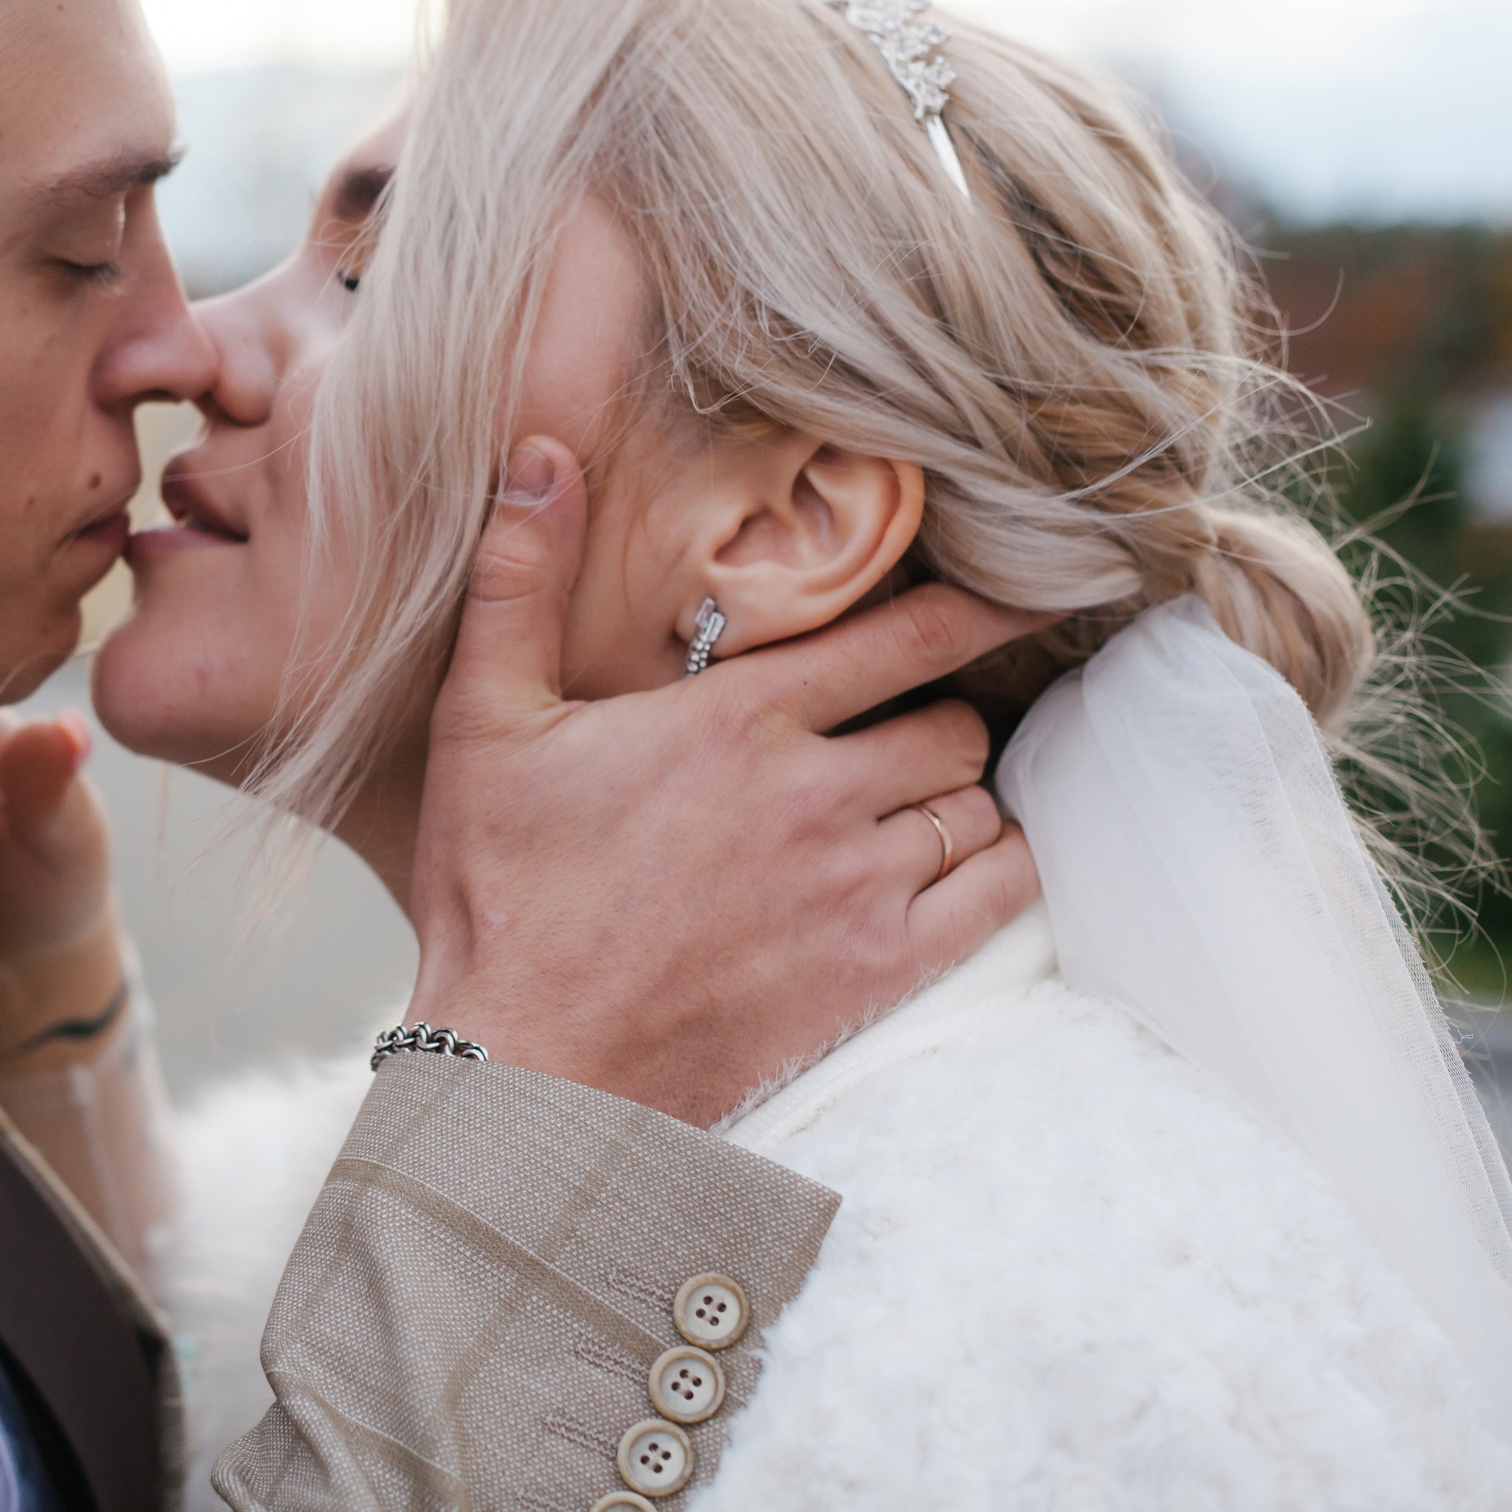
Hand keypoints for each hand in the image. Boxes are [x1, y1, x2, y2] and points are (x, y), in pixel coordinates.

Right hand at [407, 437, 1046, 1126]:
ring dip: (961, 794)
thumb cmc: (501, 893)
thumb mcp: (483, 722)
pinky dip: (1004, 866)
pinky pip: (999, 896)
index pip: (907, 636)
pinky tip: (971, 862)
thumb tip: (537, 454)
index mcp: (738, 719)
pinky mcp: (875, 972)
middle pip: (954, 723)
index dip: (982, 607)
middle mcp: (817, 792)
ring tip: (920, 799)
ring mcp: (856, 886)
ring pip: (977, 806)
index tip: (1035, 587)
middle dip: (940, 716)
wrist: (529, 1065)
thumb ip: (517, 581)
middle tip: (905, 727)